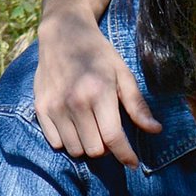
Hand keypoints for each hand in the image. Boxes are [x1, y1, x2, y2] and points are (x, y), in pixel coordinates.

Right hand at [34, 13, 160, 166]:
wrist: (62, 33)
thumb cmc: (98, 53)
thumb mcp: (123, 73)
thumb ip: (137, 104)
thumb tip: (155, 130)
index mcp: (99, 92)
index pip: (113, 138)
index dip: (126, 155)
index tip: (133, 163)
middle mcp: (74, 102)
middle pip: (95, 150)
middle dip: (106, 147)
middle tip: (108, 132)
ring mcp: (55, 106)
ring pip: (75, 150)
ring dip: (87, 145)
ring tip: (91, 127)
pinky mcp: (40, 109)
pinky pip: (56, 143)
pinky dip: (67, 140)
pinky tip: (74, 124)